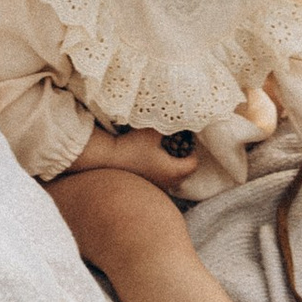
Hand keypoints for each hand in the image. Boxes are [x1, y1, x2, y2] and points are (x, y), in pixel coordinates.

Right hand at [70, 124, 197, 188]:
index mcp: (174, 171)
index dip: (192, 149)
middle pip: (184, 171)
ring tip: (163, 149)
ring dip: (171, 164)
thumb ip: (170, 124)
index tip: (185, 138)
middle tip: (177, 142)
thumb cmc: (133, 145)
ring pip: (172, 177)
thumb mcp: (154, 130)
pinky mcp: (145, 186)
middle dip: (183, 157)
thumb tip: (182, 115)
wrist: (107, 159)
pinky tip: (150, 158)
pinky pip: (160, 179)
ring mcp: (156, 187)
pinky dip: (160, 169)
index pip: (193, 163)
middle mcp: (167, 183)